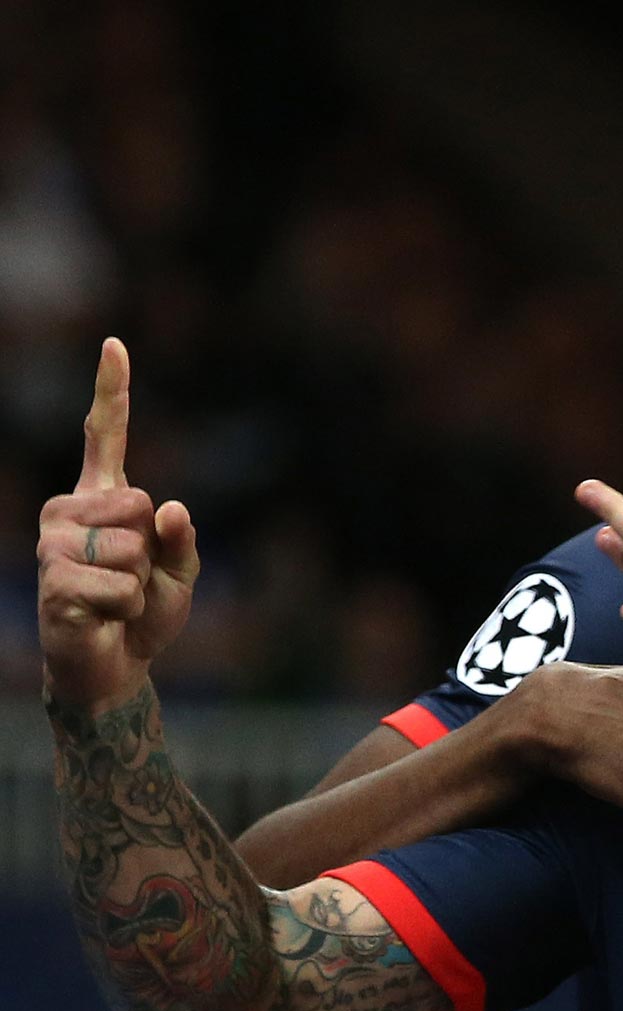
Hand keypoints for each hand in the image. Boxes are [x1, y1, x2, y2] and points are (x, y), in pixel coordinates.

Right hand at [38, 338, 199, 709]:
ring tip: (117, 599)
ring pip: (132, 549)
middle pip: (140, 504)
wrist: (113, 666)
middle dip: (152, 551)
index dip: (110, 390)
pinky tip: (105, 618)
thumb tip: (169, 506)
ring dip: (141, 585)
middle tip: (133, 579)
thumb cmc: (144, 614)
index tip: (115, 344)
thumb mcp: (180, 573)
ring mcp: (54, 544)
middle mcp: (68, 511)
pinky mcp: (54, 581)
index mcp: (102, 499)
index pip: (105, 436)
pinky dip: (129, 610)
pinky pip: (122, 588)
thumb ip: (181, 539)